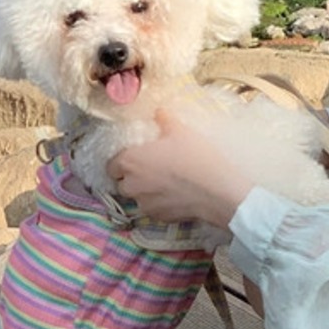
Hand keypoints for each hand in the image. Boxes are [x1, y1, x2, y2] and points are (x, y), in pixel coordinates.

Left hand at [109, 109, 251, 229]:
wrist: (216, 189)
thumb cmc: (195, 156)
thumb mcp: (181, 131)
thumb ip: (165, 120)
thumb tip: (159, 111)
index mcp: (131, 161)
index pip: (111, 166)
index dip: (121, 162)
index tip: (135, 158)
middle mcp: (132, 185)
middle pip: (122, 184)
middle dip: (132, 178)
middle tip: (151, 170)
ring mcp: (144, 204)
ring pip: (138, 198)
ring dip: (145, 192)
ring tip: (165, 184)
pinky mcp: (159, 217)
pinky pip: (153, 209)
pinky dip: (160, 203)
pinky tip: (176, 196)